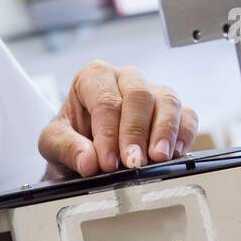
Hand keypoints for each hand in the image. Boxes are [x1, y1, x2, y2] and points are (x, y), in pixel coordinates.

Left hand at [38, 61, 198, 178]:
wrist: (85, 152)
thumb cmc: (71, 140)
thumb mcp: (53, 144)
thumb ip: (67, 149)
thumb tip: (89, 161)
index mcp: (93, 77)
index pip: (105, 100)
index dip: (107, 133)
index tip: (107, 162)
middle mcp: (125, 78)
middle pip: (139, 95)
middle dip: (136, 132)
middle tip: (132, 162)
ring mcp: (152, 92)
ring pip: (167, 101)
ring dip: (164, 131)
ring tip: (157, 158)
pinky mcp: (173, 111)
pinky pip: (187, 115)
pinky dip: (185, 134)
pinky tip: (174, 153)